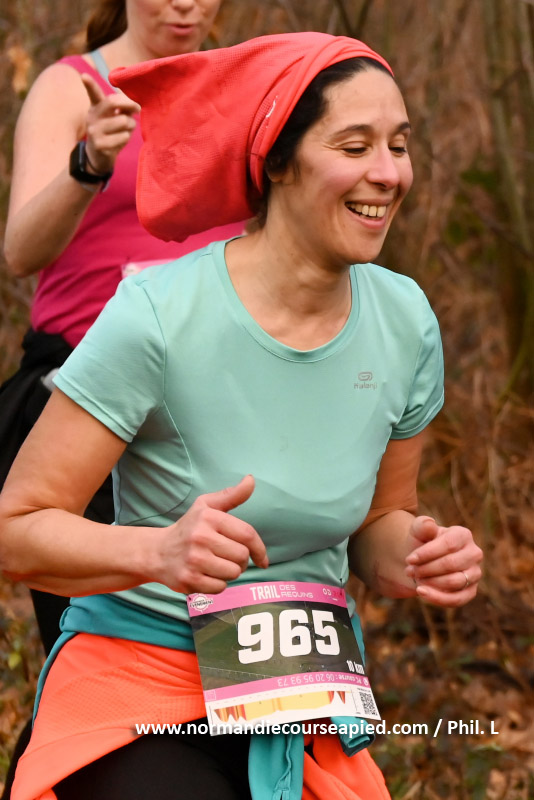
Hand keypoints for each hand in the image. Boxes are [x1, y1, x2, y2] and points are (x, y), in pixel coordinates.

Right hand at [80, 74, 139, 173]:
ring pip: (123, 121)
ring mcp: (94, 131)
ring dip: (131, 125)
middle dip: (128, 103)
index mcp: (96, 107)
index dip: (89, 85)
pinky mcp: (100, 145)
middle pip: (112, 102)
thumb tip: (135, 105)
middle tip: (138, 108)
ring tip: (126, 130)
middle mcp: (92, 117)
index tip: (84, 76)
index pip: (93, 94)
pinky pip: (123, 136)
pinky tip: (120, 141)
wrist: (99, 156)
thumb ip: (124, 109)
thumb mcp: (116, 118)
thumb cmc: (111, 133)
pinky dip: (126, 138)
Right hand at [152, 475, 267, 594]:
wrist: (157, 552)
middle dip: (241, 560)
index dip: (260, 548)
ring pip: (233, 573)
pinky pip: (220, 587)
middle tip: (228, 557)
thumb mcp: (206, 506)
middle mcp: (200, 537)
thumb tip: (251, 480)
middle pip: (242, 556)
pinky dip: (218, 584)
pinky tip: (207, 575)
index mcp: (208, 517)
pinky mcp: (189, 580)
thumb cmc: (188, 528)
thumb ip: (232, 495)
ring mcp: (194, 560)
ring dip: (230, 572)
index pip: (247, 534)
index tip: (263, 559)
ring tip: (216, 565)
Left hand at [405, 516, 481, 605]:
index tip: (409, 559)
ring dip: (431, 582)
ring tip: (416, 578)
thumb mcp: (418, 531)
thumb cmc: (421, 543)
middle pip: (451, 564)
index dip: (427, 553)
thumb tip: (429, 524)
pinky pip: (457, 599)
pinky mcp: (471, 591)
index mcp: (463, 535)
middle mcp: (474, 554)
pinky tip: (421, 592)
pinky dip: (437, 598)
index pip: (448, 545)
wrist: (421, 562)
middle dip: (426, 569)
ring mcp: (475, 573)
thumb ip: (422, 525)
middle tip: (409, 570)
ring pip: (455, 582)